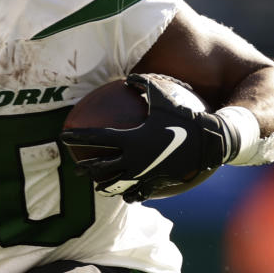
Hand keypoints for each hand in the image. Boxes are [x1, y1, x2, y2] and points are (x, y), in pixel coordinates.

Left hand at [60, 74, 227, 201]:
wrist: (210, 141)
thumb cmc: (185, 116)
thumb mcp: (163, 95)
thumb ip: (143, 84)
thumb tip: (129, 76)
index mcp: (130, 138)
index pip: (96, 138)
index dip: (77, 137)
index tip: (63, 136)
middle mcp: (133, 159)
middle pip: (100, 166)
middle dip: (86, 167)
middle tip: (76, 167)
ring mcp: (144, 174)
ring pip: (116, 184)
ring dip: (104, 184)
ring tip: (97, 185)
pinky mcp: (156, 183)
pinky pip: (137, 192)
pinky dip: (129, 194)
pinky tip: (126, 196)